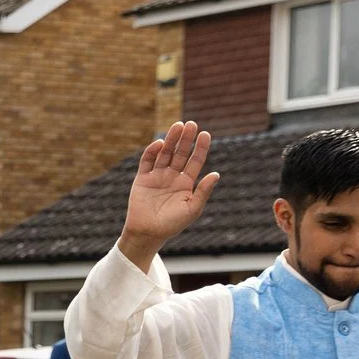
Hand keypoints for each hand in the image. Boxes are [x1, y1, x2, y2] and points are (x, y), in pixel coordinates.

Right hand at [117, 120, 218, 266]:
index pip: (195, 161)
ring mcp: (157, 176)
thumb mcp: (193, 208)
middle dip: (186, 139)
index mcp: (186, 183)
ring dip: (171, 140)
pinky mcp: (142, 179)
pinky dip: (152, 151)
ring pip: (165, 153)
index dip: (200, 148)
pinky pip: (147, 161)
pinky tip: (160, 143)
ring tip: (178, 126)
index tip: (205, 134)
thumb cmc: (172, 224)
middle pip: (180, 153)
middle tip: (191, 124)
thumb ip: (203, 191)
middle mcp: (172, 176)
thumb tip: (216, 173)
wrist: (148, 233)